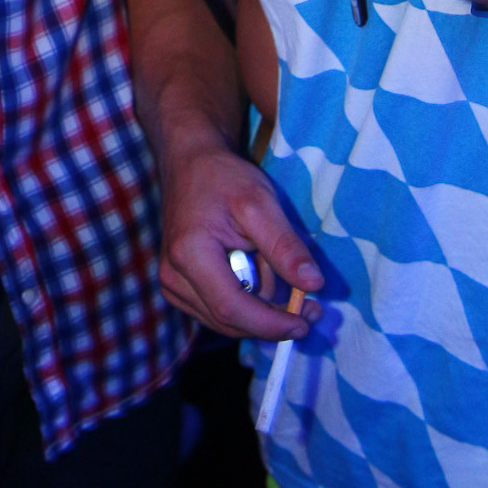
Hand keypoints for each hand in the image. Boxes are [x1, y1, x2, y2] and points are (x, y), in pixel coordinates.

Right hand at [161, 143, 322, 339]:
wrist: (190, 163)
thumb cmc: (223, 178)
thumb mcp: (261, 203)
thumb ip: (285, 246)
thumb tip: (314, 285)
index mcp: (190, 255)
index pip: (232, 308)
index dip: (270, 324)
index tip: (306, 324)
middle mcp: (174, 277)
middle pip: (229, 320)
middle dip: (272, 320)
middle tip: (312, 309)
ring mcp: (173, 284)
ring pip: (225, 320)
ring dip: (260, 311)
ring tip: (282, 277)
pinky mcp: (178, 286)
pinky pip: (217, 310)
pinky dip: (246, 302)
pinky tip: (260, 276)